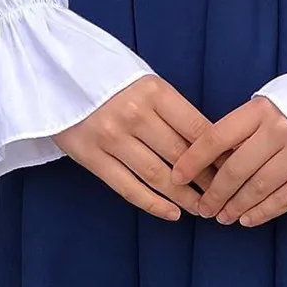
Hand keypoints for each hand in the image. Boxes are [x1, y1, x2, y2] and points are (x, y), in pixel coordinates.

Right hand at [53, 74, 214, 221]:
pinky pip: (127, 187)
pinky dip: (153, 204)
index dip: (219, 153)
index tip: (234, 168)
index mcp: (153, 90)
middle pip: (181, 155)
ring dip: (184, 197)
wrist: (53, 72)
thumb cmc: (108, 77)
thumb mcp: (144, 81)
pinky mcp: (90, 156)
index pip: (197, 128)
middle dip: (207, 180)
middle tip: (223, 196)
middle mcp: (134, 114)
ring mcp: (110, 137)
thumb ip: (171, 108)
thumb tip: (209, 140)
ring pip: (157, 176)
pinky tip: (172, 214)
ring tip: (202, 209)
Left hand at [171, 96, 286, 226]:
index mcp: (266, 106)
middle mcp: (281, 128)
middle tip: (204, 207)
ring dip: (235, 206)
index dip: (193, 159)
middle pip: (234, 169)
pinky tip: (249, 219)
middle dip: (214, 192)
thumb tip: (218, 151)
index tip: (177, 176)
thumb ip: (255, 120)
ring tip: (223, 217)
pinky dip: (262, 212)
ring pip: (257, 187)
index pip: (217, 136)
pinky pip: (284, 199)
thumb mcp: (286, 99)